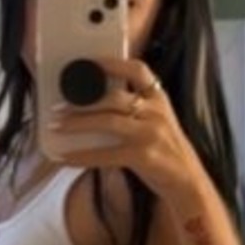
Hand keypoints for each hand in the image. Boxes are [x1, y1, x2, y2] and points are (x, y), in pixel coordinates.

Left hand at [44, 57, 202, 202]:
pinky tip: (65, 157)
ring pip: (108, 121)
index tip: (87, 61)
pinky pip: (105, 154)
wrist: (188, 183)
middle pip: (114, 97)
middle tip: (57, 105)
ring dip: (77, 123)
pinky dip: (81, 155)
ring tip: (56, 125)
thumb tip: (91, 105)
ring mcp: (151, 134)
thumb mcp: (158, 122)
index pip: (137, 70)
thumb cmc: (166, 152)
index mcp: (159, 100)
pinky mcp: (144, 157)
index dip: (111, 62)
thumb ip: (135, 110)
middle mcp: (156, 113)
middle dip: (82, 100)